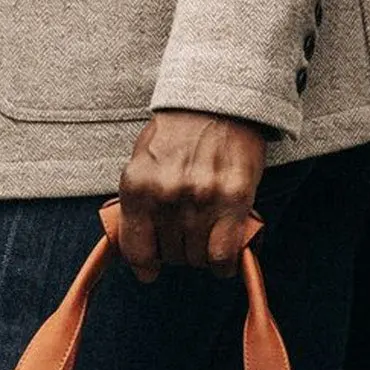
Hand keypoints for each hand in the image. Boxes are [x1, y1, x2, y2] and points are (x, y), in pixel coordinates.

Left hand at [115, 108, 268, 281]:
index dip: (144, 266)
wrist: (217, 99)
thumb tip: (139, 248)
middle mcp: (167, 196)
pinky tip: (223, 261)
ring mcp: (201, 199)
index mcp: (138, 187)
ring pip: (197, 258)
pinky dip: (223, 264)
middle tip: (186, 238)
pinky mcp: (234, 199)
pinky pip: (224, 254)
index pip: (136, 250)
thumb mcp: (143, 163)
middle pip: (170, 255)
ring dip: (200, 256)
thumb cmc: (178, 132)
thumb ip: (138, 203)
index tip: (151, 269)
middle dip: (177, 253)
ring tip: (205, 238)